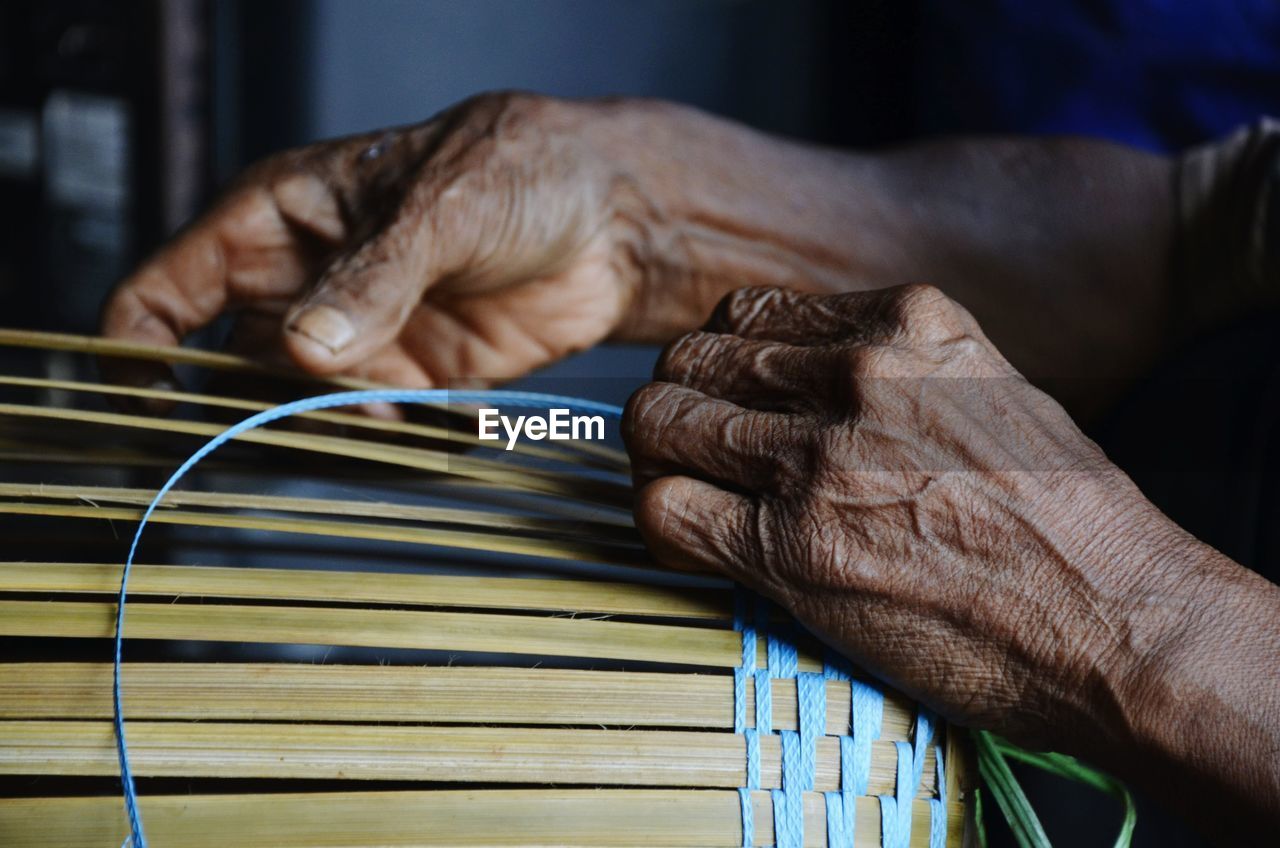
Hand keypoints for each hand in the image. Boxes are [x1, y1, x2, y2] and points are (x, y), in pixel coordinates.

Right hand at [101, 92, 852, 393]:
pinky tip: (414, 425)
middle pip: (230, 357)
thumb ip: (375, 277)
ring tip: (366, 416)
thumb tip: (306, 345)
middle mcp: (311, 281)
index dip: (144, 340)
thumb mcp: (442, 208)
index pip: (176, 281)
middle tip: (278, 425)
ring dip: (316, 423)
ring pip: (297, 400)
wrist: (616, 218)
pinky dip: (378, 436)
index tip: (145, 400)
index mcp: (285, 216)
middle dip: (239, 400)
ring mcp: (361, 333)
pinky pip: (370, 422)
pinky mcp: (416, 377)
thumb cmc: (524, 169)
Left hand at [623, 284, 1187, 749]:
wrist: (1116, 621)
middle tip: (690, 451)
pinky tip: (691, 546)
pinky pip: (665, 512)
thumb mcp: (985, 392)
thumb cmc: (1064, 521)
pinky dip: (659, 526)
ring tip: (686, 496)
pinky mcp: (793, 548)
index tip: (723, 398)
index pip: (745, 312)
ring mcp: (819, 459)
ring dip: (657, 462)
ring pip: (659, 425)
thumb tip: (798, 377)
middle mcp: (857, 374)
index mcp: (906, 321)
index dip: (718, 361)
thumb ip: (891, 368)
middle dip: (676, 405)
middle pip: (688, 360)